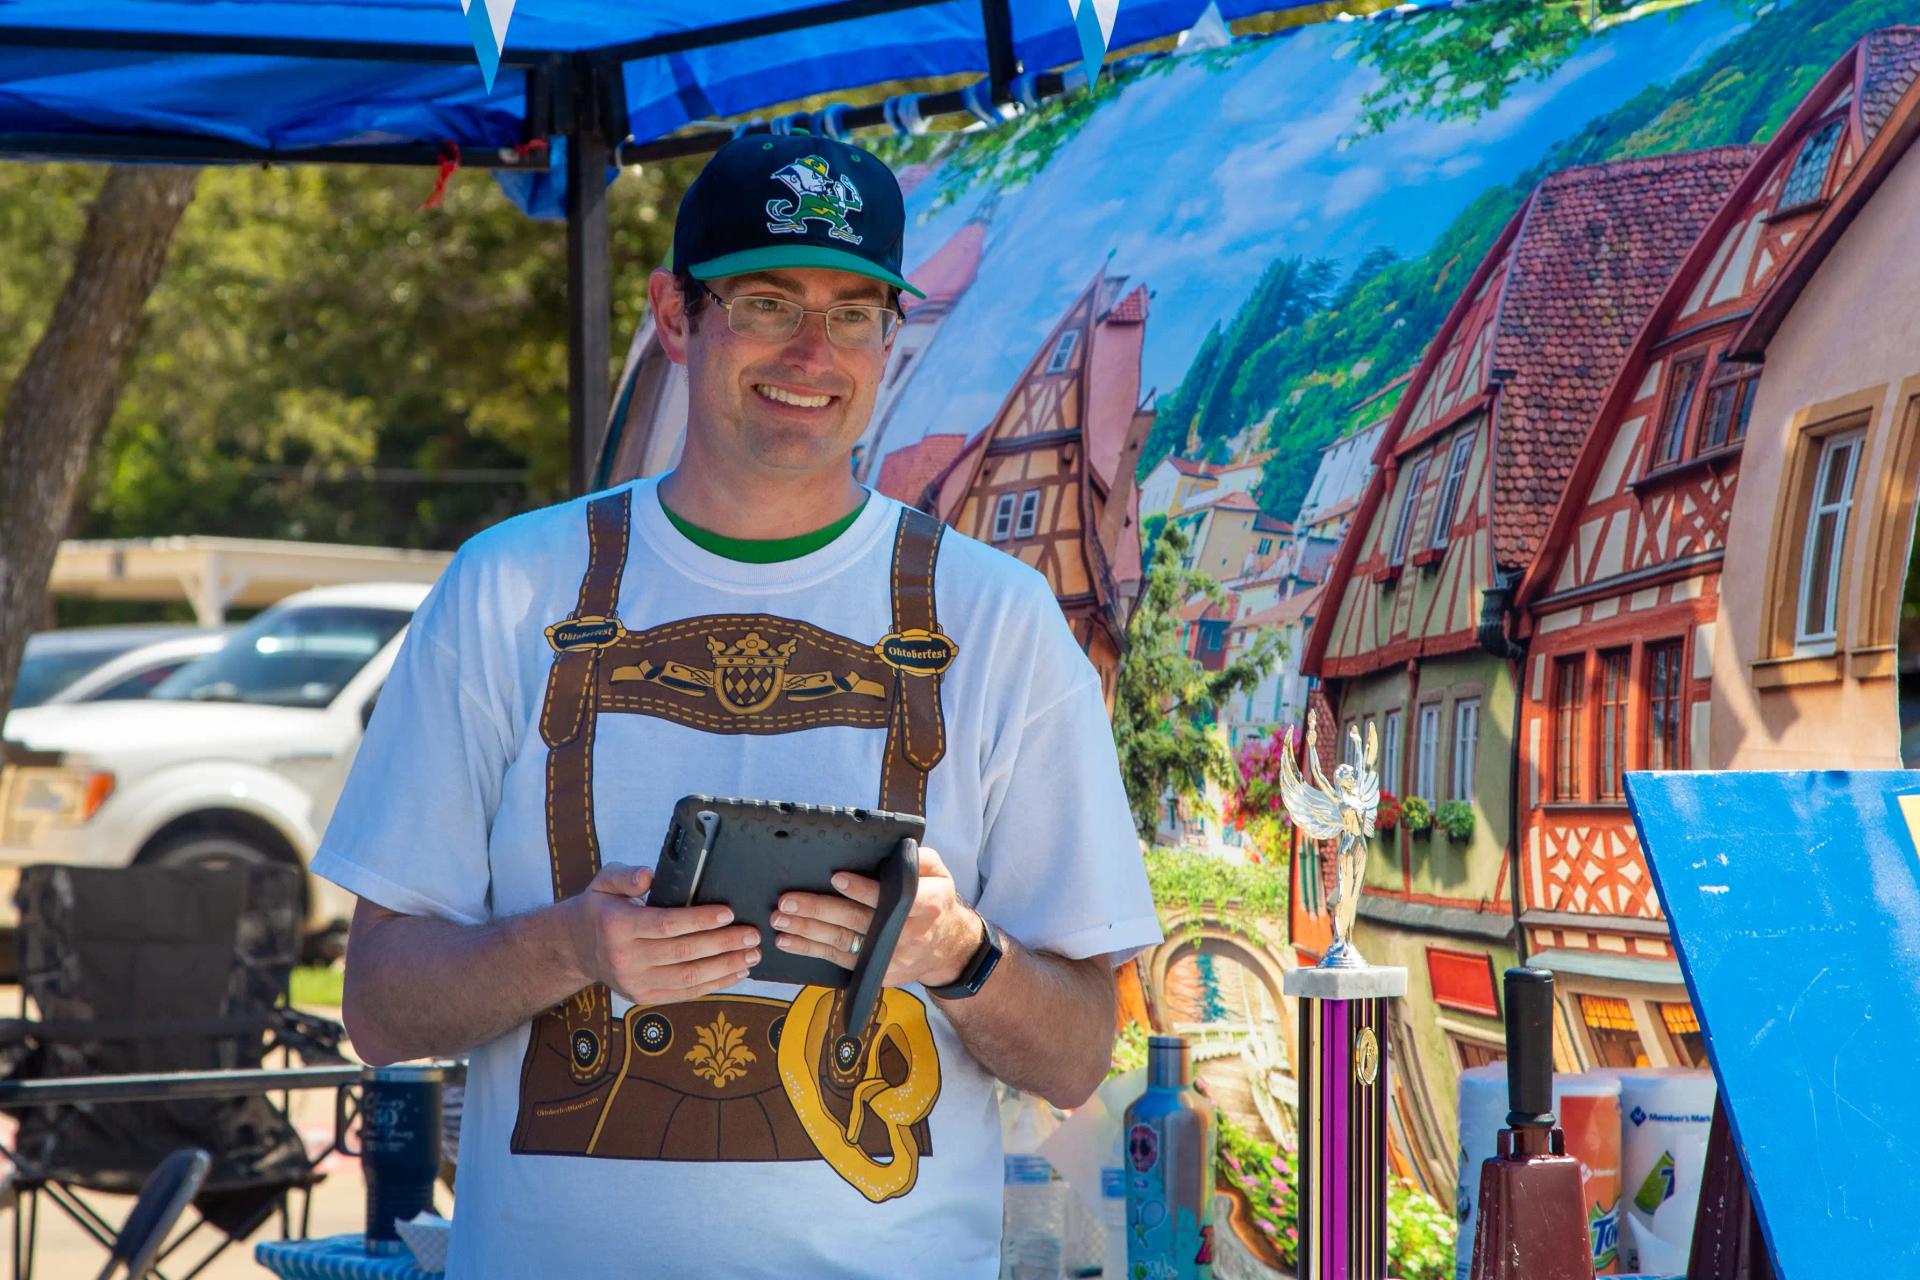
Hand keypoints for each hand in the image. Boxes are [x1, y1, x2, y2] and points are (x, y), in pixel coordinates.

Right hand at [563, 863, 760, 1004]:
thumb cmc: (600, 909)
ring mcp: (635, 983)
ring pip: (688, 977)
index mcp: (617, 927)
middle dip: (723, 944)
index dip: (700, 920)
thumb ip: (626, 875)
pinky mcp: (644, 997)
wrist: (576, 948)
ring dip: (725, 967)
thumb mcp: (604, 882)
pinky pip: (685, 993)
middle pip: (683, 953)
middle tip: (752, 935)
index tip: (728, 913)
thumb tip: (648, 875)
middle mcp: (625, 958)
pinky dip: (714, 985)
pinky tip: (736, 973)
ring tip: (751, 955)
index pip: (666, 924)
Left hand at [770, 845, 981, 988]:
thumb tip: (894, 847)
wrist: (946, 948)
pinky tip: (788, 941)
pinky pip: (839, 961)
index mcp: (927, 905)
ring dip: (807, 931)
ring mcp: (891, 958)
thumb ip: (918, 858)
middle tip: (788, 901)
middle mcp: (909, 934)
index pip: (892, 898)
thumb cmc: (934, 901)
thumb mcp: (938, 873)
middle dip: (819, 910)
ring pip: (843, 942)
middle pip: (858, 921)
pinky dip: (811, 950)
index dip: (862, 890)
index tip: (835, 878)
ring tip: (780, 919)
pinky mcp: (877, 973)